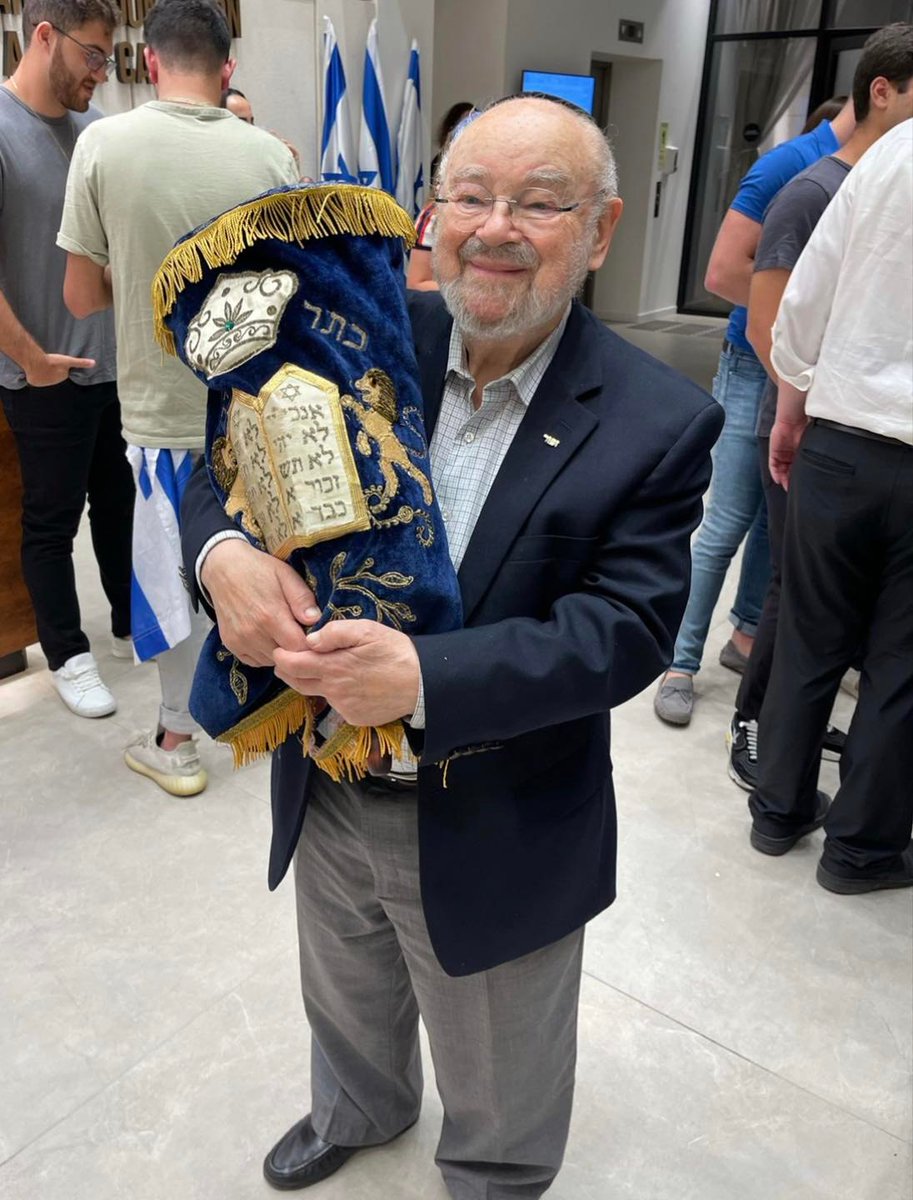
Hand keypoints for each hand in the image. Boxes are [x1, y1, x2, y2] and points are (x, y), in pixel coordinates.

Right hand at [25, 352, 95, 386]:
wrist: (36, 363)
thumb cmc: (52, 361)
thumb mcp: (68, 360)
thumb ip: (81, 362)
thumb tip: (93, 363)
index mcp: (62, 376)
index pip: (62, 372)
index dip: (59, 366)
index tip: (55, 362)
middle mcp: (54, 382)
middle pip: (53, 374)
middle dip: (51, 370)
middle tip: (47, 363)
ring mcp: (44, 383)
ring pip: (44, 377)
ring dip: (42, 372)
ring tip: (40, 365)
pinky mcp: (34, 382)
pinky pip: (35, 379)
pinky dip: (34, 375)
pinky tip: (34, 370)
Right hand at [201, 538, 319, 666]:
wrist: (222, 569)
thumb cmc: (259, 570)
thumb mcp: (286, 575)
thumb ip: (302, 598)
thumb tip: (315, 620)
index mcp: (271, 616)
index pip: (299, 648)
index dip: (311, 644)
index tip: (314, 635)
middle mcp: (253, 633)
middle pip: (286, 657)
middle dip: (297, 649)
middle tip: (299, 632)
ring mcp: (240, 641)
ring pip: (271, 661)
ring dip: (281, 651)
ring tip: (282, 632)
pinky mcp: (231, 645)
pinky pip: (256, 661)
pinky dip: (265, 654)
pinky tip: (268, 636)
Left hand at [273, 620, 419, 727]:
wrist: (422, 683)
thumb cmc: (395, 651)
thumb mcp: (367, 631)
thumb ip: (334, 633)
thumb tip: (309, 640)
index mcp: (332, 668)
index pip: (291, 666)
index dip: (280, 657)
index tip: (279, 650)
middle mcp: (333, 692)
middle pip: (296, 683)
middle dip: (288, 671)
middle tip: (289, 659)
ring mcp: (343, 708)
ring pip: (317, 694)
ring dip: (313, 682)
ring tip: (323, 668)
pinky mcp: (355, 718)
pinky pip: (336, 705)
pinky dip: (336, 694)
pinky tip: (350, 684)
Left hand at [769, 417, 807, 489]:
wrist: (793, 420)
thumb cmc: (805, 430)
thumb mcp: (809, 446)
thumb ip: (811, 457)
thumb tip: (816, 472)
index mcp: (801, 453)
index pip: (799, 468)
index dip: (800, 478)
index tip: (803, 486)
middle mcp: (792, 455)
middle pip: (790, 471)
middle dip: (792, 481)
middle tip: (795, 490)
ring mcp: (782, 454)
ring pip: (782, 471)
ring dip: (784, 479)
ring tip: (788, 487)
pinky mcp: (774, 453)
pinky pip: (773, 466)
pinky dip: (776, 474)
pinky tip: (779, 480)